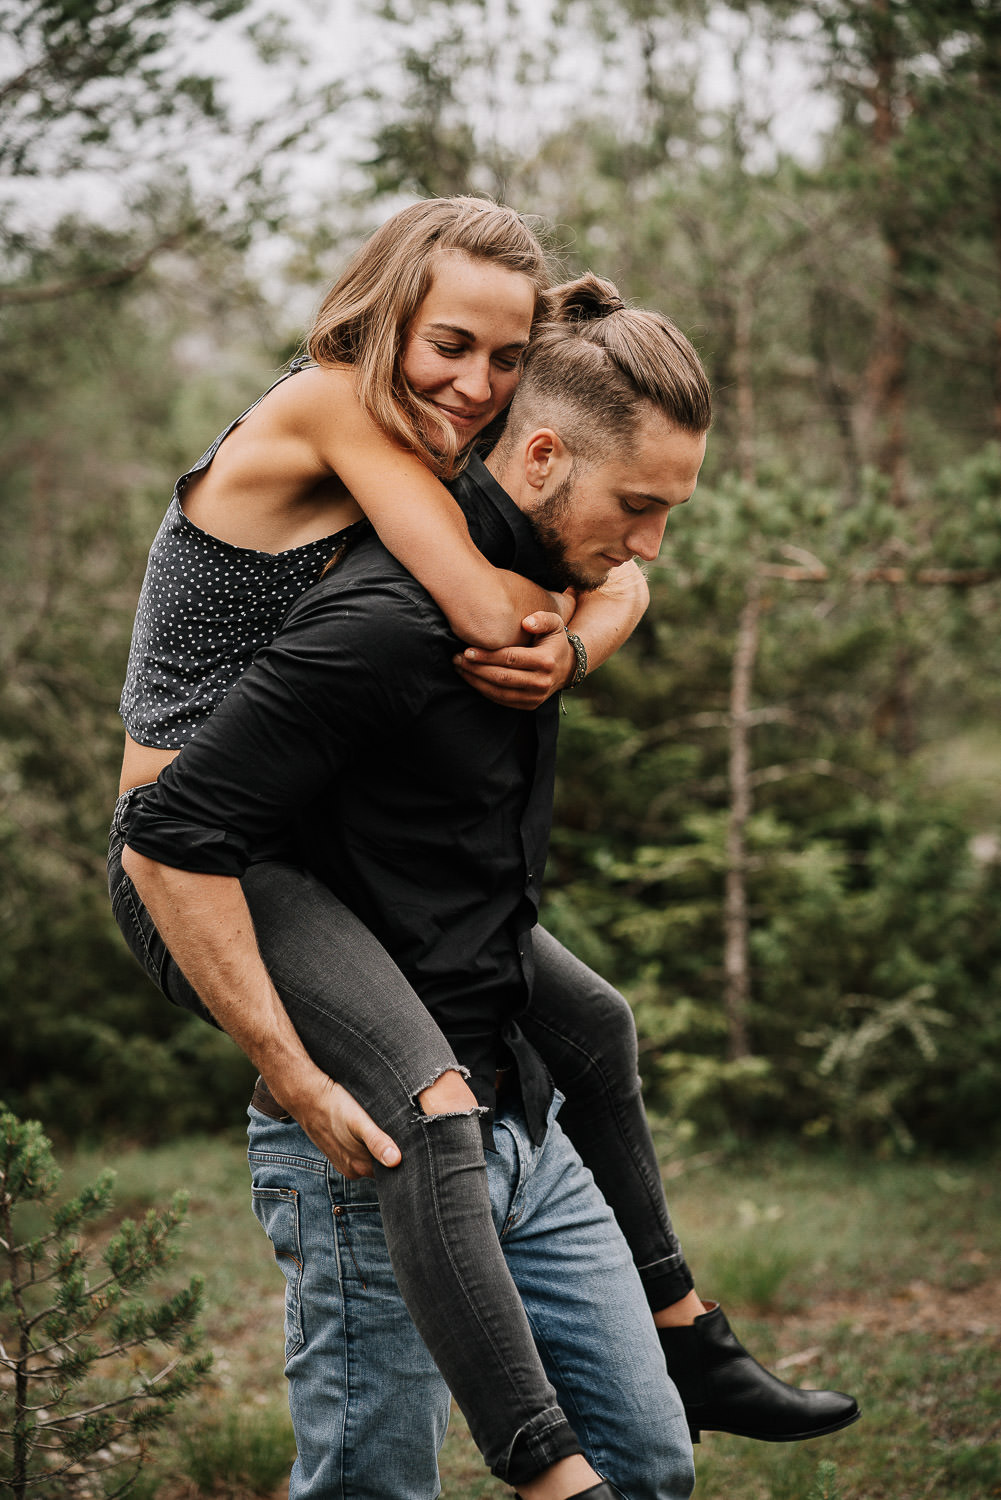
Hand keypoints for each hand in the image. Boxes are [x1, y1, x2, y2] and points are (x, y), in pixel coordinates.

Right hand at [288, 1075, 401, 1179]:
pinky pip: (359, 1149)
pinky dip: (365, 1141)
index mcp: (359, 1167)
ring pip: (370, 1157)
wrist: (306, 1096)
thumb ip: (377, 1142)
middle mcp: (351, 1169)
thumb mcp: (359, 1122)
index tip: (412, 1144)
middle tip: (402, 1132)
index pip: (390, 1172)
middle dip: (392, 1152)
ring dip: (378, 1146)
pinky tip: (367, 1127)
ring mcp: (343, 1160)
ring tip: (386, 1126)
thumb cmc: (333, 1106)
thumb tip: (396, 1161)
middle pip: (381, 1165)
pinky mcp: (338, 1149)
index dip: (403, 1160)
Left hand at [453, 610, 574, 708]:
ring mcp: (535, 697)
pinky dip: (483, 690)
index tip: (467, 650)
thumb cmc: (554, 641)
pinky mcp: (529, 705)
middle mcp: (542, 682)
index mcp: (546, 661)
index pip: (511, 659)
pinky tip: (471, 679)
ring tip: (459, 668)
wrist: (567, 667)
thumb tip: (526, 623)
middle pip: (502, 677)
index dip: (487, 656)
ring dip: (475, 682)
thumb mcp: (555, 624)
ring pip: (499, 692)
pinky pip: (501, 700)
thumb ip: (542, 619)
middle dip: (476, 669)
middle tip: (457, 659)